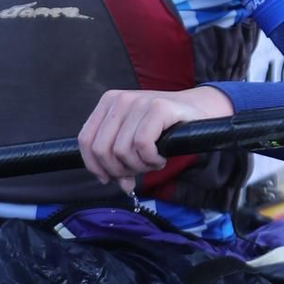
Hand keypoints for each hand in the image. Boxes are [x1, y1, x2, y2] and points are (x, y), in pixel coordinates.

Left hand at [77, 85, 233, 189]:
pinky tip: (161, 157)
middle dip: (119, 170)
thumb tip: (115, 184)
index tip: (109, 178)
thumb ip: (118, 159)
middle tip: (138, 171)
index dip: (95, 166)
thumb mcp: (133, 139)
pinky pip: (143, 146)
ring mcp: (138, 102)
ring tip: (153, 161)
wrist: (198, 110)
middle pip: (102, 149)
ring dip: (140, 166)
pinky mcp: (158, 107)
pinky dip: (152, 160)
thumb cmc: (164, 128)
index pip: (86, 141)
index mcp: (108, 103)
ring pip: (122, 151)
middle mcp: (120, 100)